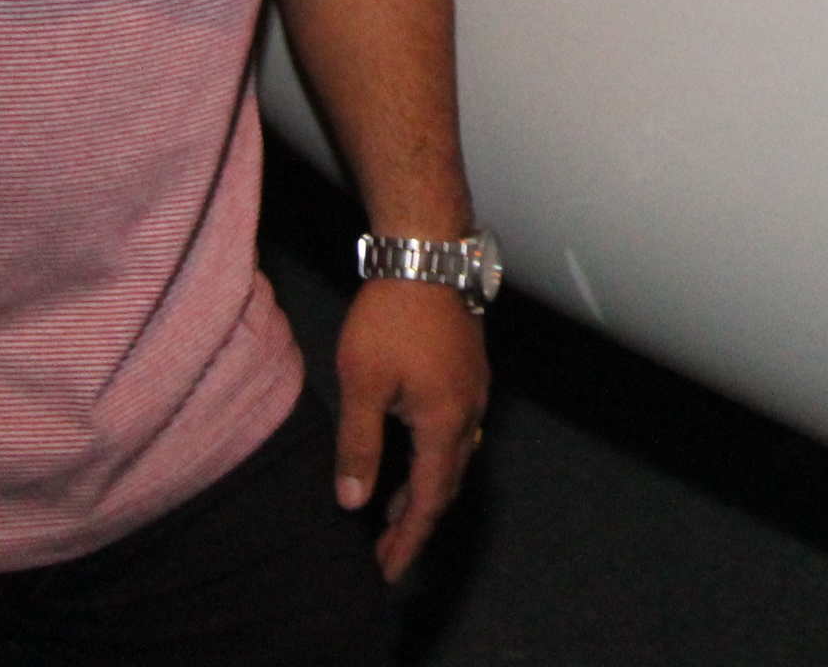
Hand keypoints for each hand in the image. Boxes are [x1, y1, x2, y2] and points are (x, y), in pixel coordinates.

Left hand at [333, 278, 489, 580]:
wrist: (427, 254)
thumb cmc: (390, 318)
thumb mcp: (362, 385)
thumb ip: (358, 447)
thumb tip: (353, 503)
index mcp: (444, 425)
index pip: (428, 502)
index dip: (407, 542)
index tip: (386, 574)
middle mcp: (469, 415)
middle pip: (447, 486)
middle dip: (416, 523)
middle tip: (385, 551)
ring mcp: (475, 391)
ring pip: (454, 458)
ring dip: (425, 489)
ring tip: (392, 510)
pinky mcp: (470, 371)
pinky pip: (456, 432)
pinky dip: (433, 457)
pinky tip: (412, 450)